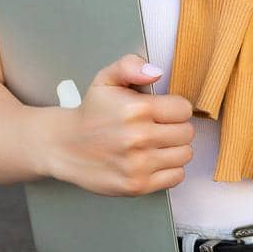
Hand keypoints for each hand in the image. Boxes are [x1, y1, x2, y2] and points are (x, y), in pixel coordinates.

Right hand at [47, 53, 195, 195]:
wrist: (65, 146)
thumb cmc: (92, 113)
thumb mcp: (106, 80)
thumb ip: (130, 66)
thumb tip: (155, 72)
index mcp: (136, 110)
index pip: (183, 109)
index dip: (175, 108)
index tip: (162, 111)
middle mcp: (138, 138)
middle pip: (187, 133)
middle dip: (176, 128)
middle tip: (158, 128)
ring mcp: (138, 164)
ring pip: (185, 154)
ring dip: (175, 149)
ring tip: (156, 144)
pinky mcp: (137, 185)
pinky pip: (176, 176)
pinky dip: (170, 169)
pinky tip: (153, 160)